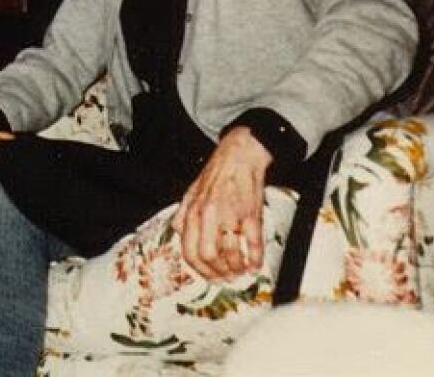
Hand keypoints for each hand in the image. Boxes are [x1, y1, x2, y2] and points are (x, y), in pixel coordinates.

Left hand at [171, 126, 271, 279]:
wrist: (239, 155)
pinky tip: (255, 264)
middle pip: (207, 256)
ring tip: (240, 270)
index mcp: (192, 212)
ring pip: (231, 253)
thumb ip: (182, 214)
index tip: (209, 275)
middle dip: (217, 272)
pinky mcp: (251, 214)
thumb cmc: (216, 174)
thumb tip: (178, 232)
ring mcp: (231, 215)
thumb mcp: (190, 192)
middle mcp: (209, 215)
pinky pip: (253, 243)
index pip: (189, 250)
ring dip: (237, 268)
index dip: (199, 269)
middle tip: (226, 277)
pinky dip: (255, 259)